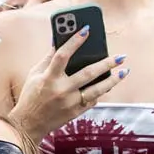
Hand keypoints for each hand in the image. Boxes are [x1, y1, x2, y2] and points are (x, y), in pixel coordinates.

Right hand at [13, 27, 127, 137]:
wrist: (29, 124)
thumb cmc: (31, 95)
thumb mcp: (34, 75)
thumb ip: (48, 58)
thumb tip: (59, 40)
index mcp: (48, 78)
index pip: (62, 55)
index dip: (74, 41)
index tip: (87, 29)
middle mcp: (61, 90)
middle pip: (88, 73)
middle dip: (106, 63)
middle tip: (120, 56)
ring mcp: (70, 103)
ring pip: (97, 90)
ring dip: (112, 80)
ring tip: (124, 71)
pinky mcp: (75, 113)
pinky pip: (93, 100)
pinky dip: (100, 92)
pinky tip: (107, 85)